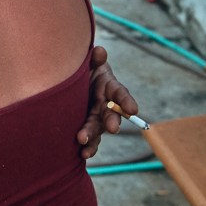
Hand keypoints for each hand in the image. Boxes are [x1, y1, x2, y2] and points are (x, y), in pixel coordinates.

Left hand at [76, 45, 140, 159]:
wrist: (72, 81)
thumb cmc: (86, 69)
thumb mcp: (90, 62)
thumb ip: (95, 58)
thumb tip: (99, 51)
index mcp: (110, 87)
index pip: (120, 94)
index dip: (126, 101)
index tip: (133, 109)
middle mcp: (107, 105)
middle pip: (111, 114)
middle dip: (113, 121)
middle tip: (113, 128)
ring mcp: (97, 118)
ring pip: (99, 129)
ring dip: (93, 137)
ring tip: (84, 144)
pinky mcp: (86, 127)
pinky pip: (90, 139)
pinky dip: (88, 147)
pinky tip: (83, 154)